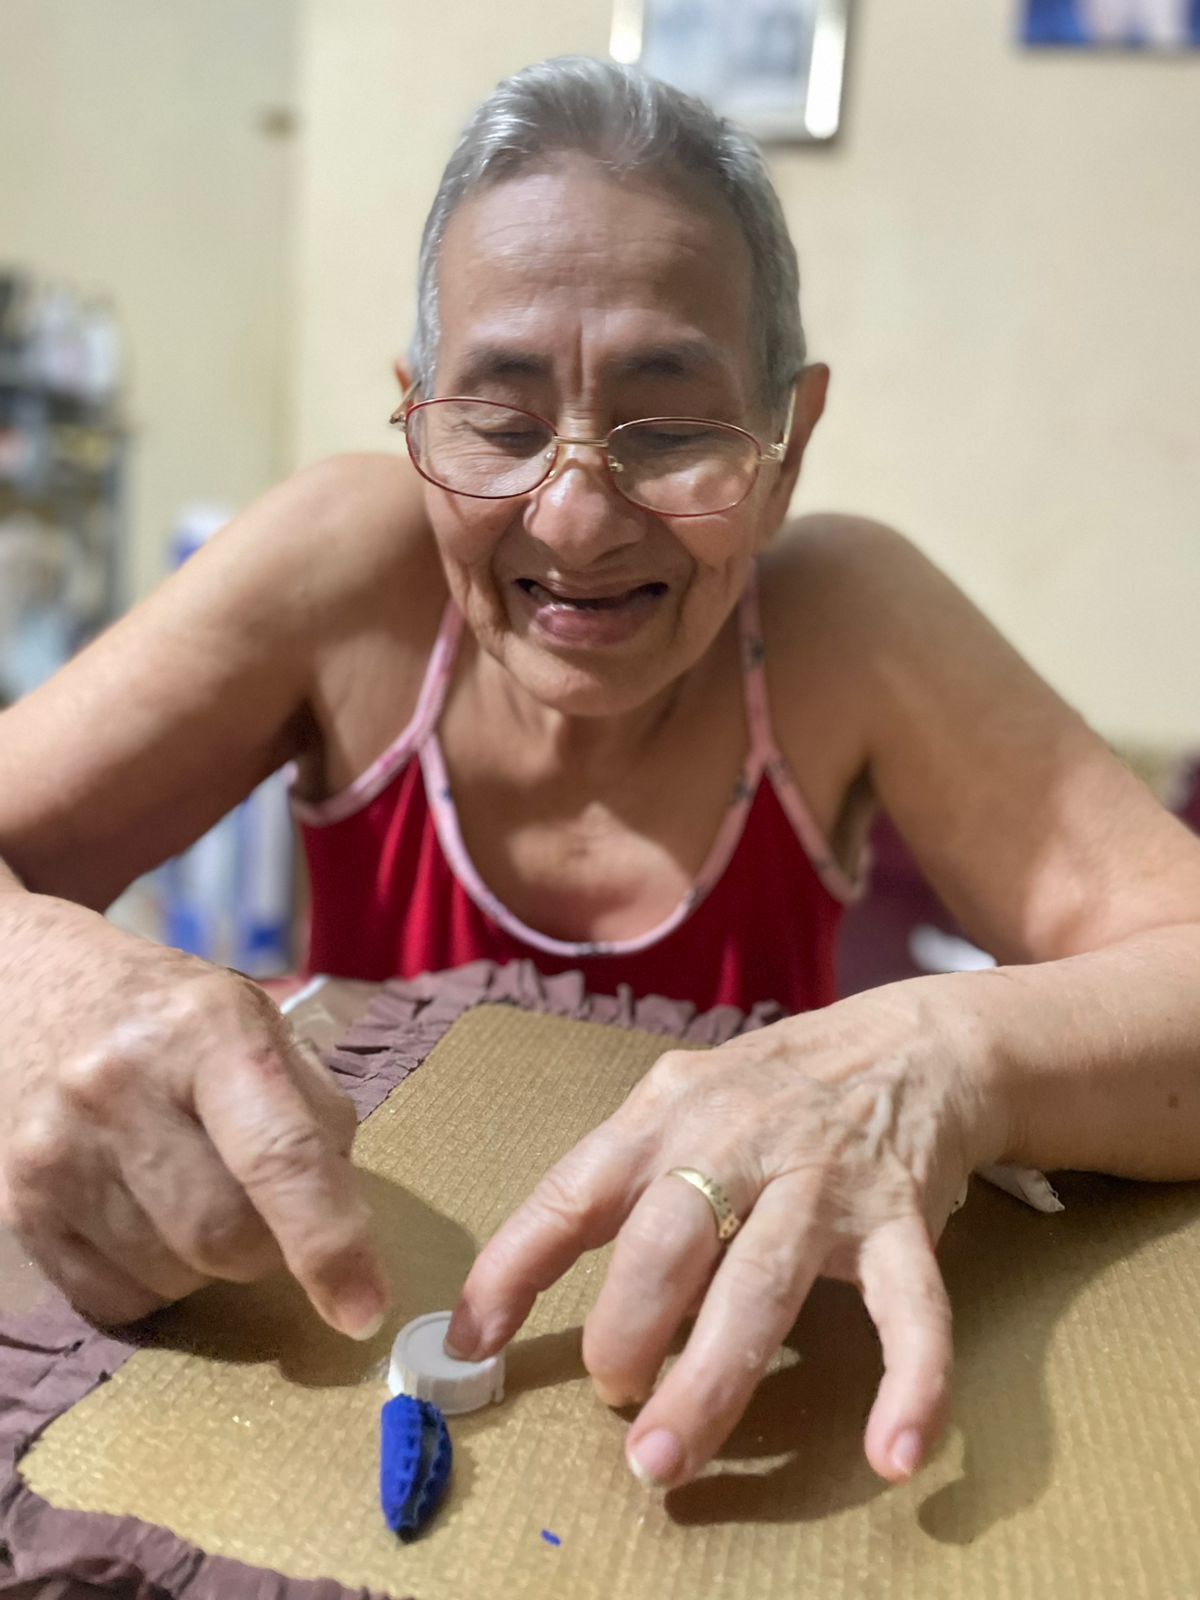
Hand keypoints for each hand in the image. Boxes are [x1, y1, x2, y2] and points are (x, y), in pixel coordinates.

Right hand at [0, 892, 385, 1334]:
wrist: (27, 989)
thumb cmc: (168, 1015)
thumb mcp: (257, 1022)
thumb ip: (313, 1111)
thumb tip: (341, 1223)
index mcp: (206, 1029)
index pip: (279, 1152)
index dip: (329, 1241)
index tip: (364, 1309)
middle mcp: (120, 1085)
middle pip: (226, 1236)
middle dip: (271, 1243)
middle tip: (267, 1202)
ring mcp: (58, 1151)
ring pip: (176, 1277)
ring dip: (212, 1261)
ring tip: (193, 1184)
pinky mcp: (18, 1206)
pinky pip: (118, 1301)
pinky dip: (157, 1280)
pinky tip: (147, 1212)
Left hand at [448, 982, 995, 1488]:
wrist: (912, 1043)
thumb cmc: (775, 1087)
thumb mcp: (685, 1100)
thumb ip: (627, 1177)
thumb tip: (542, 1284)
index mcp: (668, 1113)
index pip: (574, 1190)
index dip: (514, 1266)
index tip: (473, 1341)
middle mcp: (738, 1140)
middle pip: (665, 1243)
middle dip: (624, 1334)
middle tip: (614, 1403)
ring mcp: (823, 1180)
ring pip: (761, 1284)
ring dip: (711, 1380)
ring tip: (667, 1456)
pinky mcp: (901, 1218)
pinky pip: (909, 1308)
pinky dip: (909, 1382)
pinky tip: (892, 1454)